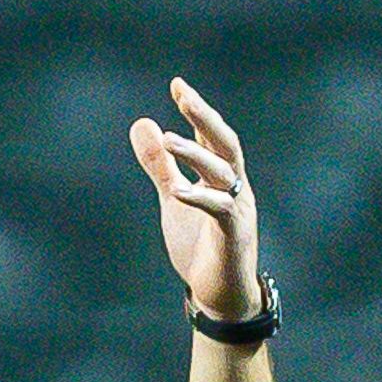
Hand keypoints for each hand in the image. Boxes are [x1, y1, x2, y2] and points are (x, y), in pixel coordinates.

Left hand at [128, 78, 262, 324]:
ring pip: (224, 172)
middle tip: (184, 94)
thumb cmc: (200, 246)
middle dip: (205, 118)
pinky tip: (177, 190)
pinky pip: (221, 210)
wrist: (220, 295)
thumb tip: (142, 124)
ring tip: (168, 139)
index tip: (177, 85)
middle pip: (225, 143)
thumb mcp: (174, 199)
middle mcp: (236, 187)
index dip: (196, 111)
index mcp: (221, 177)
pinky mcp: (234, 236)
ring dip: (196, 154)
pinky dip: (200, 198)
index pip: (210, 136)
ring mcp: (239, 210)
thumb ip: (160, 166)